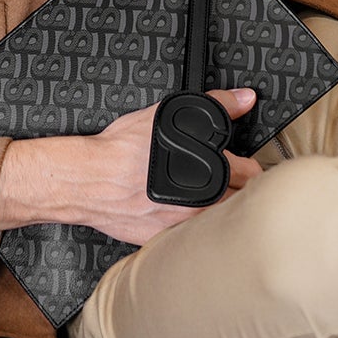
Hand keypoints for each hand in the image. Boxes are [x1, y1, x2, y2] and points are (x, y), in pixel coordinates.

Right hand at [0, 86, 263, 245]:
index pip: (250, 174)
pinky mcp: (164, 240)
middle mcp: (201, 204)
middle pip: (239, 201)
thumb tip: (244, 98)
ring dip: (214, 209)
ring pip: (216, 221)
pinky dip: (186, 225)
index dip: (247, 166)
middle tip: (224, 180)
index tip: (243, 165)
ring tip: (197, 195)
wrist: (87, 180)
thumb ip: (213, 105)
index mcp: (209, 173)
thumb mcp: (167, 115)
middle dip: (236, 189)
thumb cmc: (120, 150)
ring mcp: (184, 226)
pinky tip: (174, 211)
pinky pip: (187, 236)